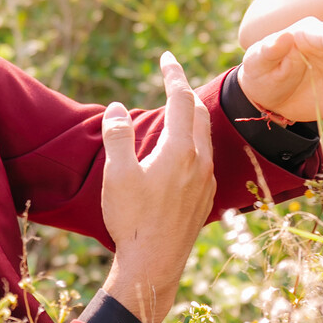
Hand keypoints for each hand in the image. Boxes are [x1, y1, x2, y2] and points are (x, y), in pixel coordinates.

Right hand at [98, 52, 215, 322]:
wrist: (155, 264)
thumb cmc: (133, 219)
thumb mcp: (118, 174)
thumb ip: (118, 136)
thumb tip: (116, 107)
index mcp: (179, 150)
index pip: (180, 99)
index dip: (173, 75)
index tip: (167, 58)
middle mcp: (199, 161)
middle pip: (197, 114)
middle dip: (184, 92)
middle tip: (171, 79)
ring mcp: (205, 181)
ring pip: (204, 137)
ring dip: (191, 117)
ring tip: (178, 110)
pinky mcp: (205, 198)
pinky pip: (204, 158)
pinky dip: (193, 142)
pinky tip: (181, 152)